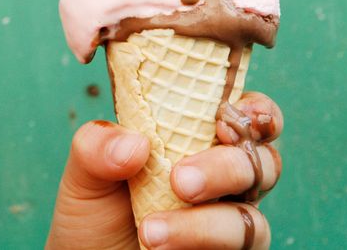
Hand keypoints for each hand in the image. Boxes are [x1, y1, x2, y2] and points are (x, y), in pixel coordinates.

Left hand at [46, 92, 282, 249]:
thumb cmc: (94, 211)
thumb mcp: (84, 173)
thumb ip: (97, 146)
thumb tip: (135, 143)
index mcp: (196, 139)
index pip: (244, 115)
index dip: (254, 110)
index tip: (226, 119)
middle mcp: (224, 178)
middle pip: (262, 161)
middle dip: (225, 167)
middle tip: (179, 181)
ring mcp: (229, 219)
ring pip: (251, 214)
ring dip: (205, 222)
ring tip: (150, 229)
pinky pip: (244, 248)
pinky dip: (200, 241)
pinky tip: (158, 243)